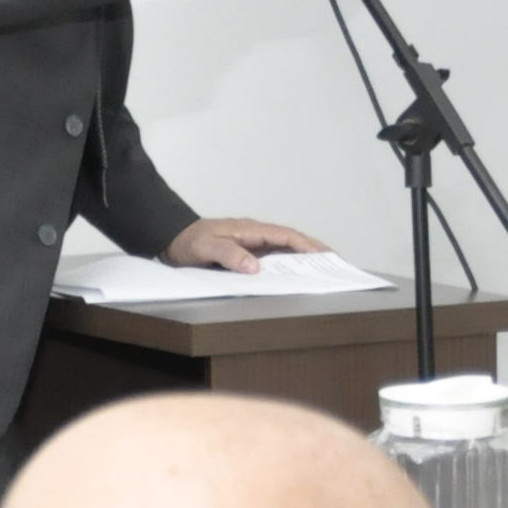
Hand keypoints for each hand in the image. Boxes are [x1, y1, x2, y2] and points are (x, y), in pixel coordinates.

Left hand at [163, 215, 325, 272]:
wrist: (171, 239)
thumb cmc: (188, 241)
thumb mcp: (205, 246)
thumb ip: (229, 254)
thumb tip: (255, 266)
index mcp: (250, 230)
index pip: (286, 235)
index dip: (307, 245)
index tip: (325, 255)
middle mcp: (255, 236)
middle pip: (292, 242)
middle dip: (315, 251)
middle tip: (336, 264)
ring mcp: (253, 245)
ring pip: (285, 251)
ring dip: (304, 259)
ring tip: (323, 271)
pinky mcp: (248, 255)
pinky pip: (274, 260)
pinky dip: (289, 266)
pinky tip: (296, 277)